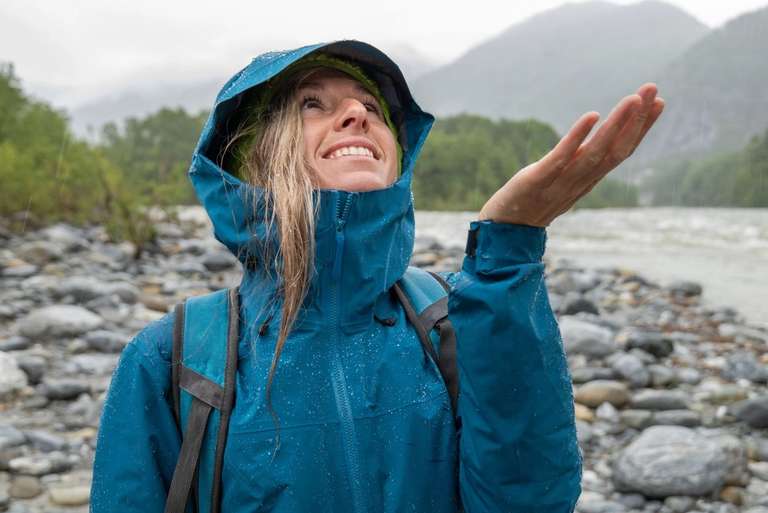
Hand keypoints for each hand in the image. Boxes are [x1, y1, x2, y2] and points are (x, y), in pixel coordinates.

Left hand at [477, 83, 664, 226]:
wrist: (503, 229)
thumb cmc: (533, 200)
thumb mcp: (564, 179)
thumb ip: (582, 161)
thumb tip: (600, 139)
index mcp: (588, 179)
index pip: (622, 151)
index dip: (641, 128)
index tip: (659, 102)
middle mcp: (580, 181)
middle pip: (616, 150)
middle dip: (637, 119)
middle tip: (652, 89)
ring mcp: (560, 182)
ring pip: (595, 153)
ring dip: (616, 125)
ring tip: (632, 99)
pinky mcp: (537, 181)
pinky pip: (560, 158)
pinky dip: (577, 138)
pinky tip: (592, 116)